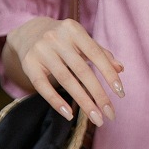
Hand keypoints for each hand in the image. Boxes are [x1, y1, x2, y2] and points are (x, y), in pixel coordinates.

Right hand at [6, 17, 124, 125]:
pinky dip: (56, 102)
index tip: (120, 93)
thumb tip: (120, 69)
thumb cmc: (64, 39)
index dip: (109, 74)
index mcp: (73, 29)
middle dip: (98, 95)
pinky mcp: (28, 64)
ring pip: (65, 80)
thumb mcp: (81, 40)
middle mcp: (56, 38)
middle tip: (110, 114)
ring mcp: (40, 51)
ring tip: (96, 119)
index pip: (95, 54)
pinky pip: (42, 86)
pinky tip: (69, 115)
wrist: (28, 32)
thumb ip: (101, 53)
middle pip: (82, 71)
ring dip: (83, 102)